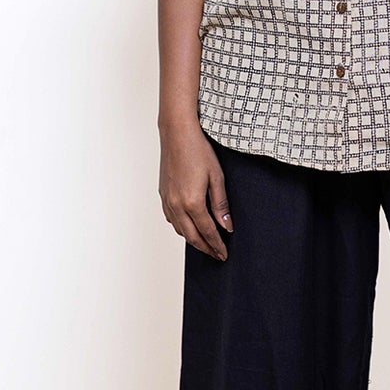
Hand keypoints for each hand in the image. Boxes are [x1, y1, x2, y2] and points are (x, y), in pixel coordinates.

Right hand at [159, 122, 232, 260]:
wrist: (177, 133)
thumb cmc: (198, 150)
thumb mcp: (217, 177)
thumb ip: (221, 204)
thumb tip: (227, 226)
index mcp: (192, 202)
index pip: (207, 232)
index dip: (217, 245)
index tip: (224, 254)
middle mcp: (176, 205)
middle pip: (191, 236)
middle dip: (205, 248)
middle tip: (216, 255)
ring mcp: (167, 200)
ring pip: (179, 229)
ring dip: (192, 240)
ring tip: (205, 244)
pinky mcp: (163, 194)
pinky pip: (171, 219)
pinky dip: (181, 228)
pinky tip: (189, 226)